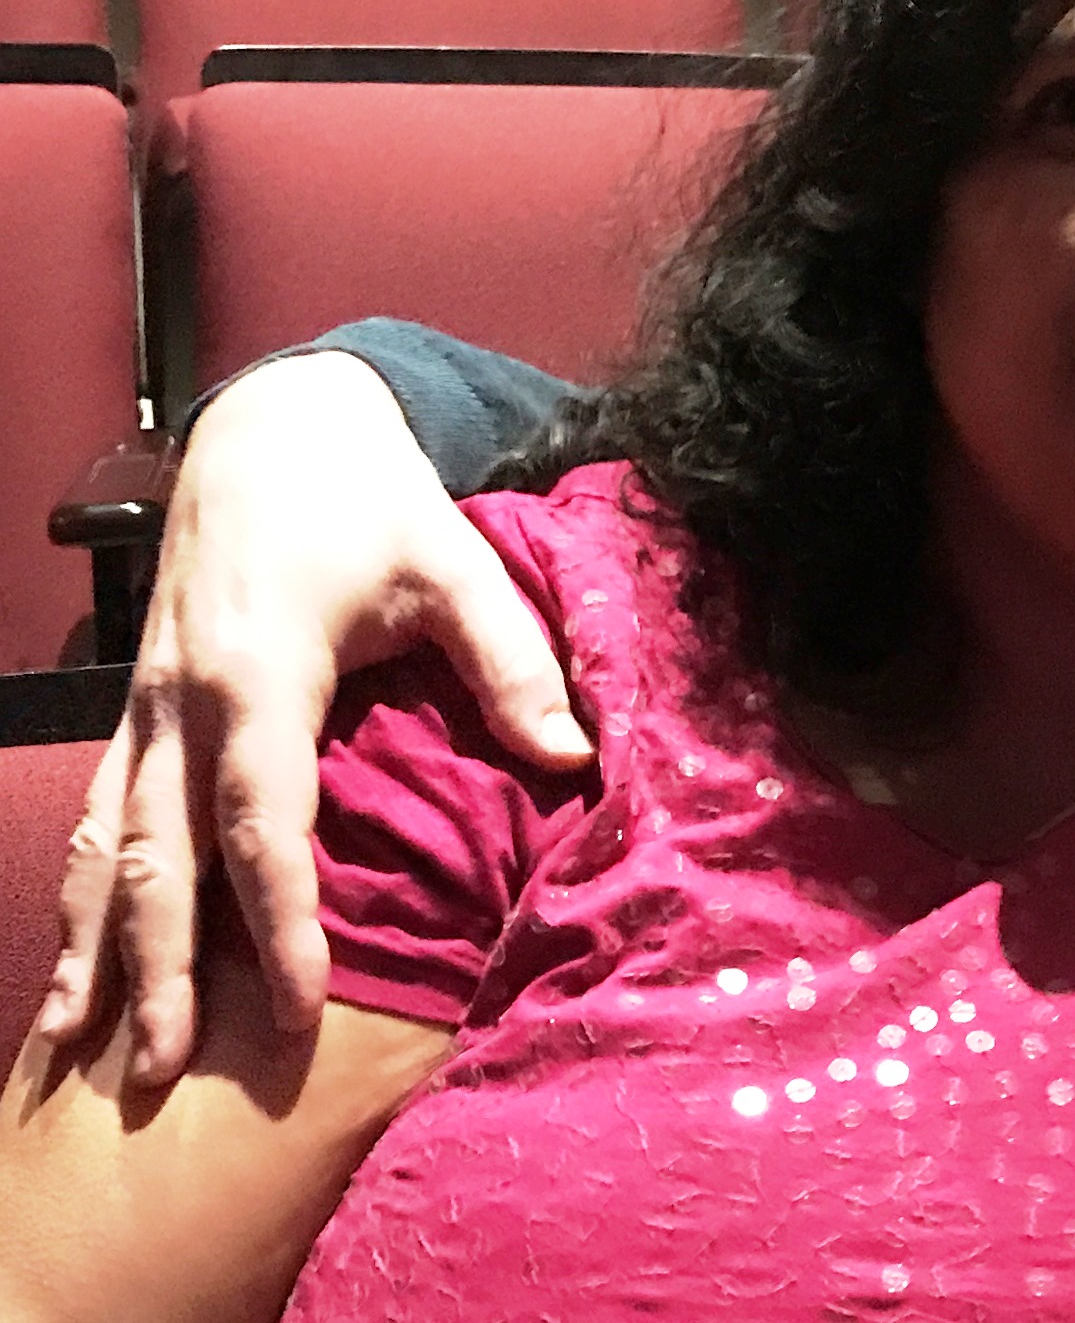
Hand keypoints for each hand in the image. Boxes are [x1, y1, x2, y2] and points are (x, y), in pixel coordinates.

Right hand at [33, 352, 581, 1084]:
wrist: (275, 430)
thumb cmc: (371, 500)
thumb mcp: (454, 563)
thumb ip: (513, 661)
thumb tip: (573, 758)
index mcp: (259, 674)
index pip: (261, 823)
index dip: (280, 920)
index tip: (298, 1007)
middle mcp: (180, 701)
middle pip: (161, 858)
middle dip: (160, 969)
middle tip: (169, 1073)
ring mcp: (144, 707)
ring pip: (108, 847)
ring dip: (97, 950)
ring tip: (85, 1049)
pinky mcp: (135, 708)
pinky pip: (100, 818)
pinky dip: (81, 899)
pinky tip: (72, 973)